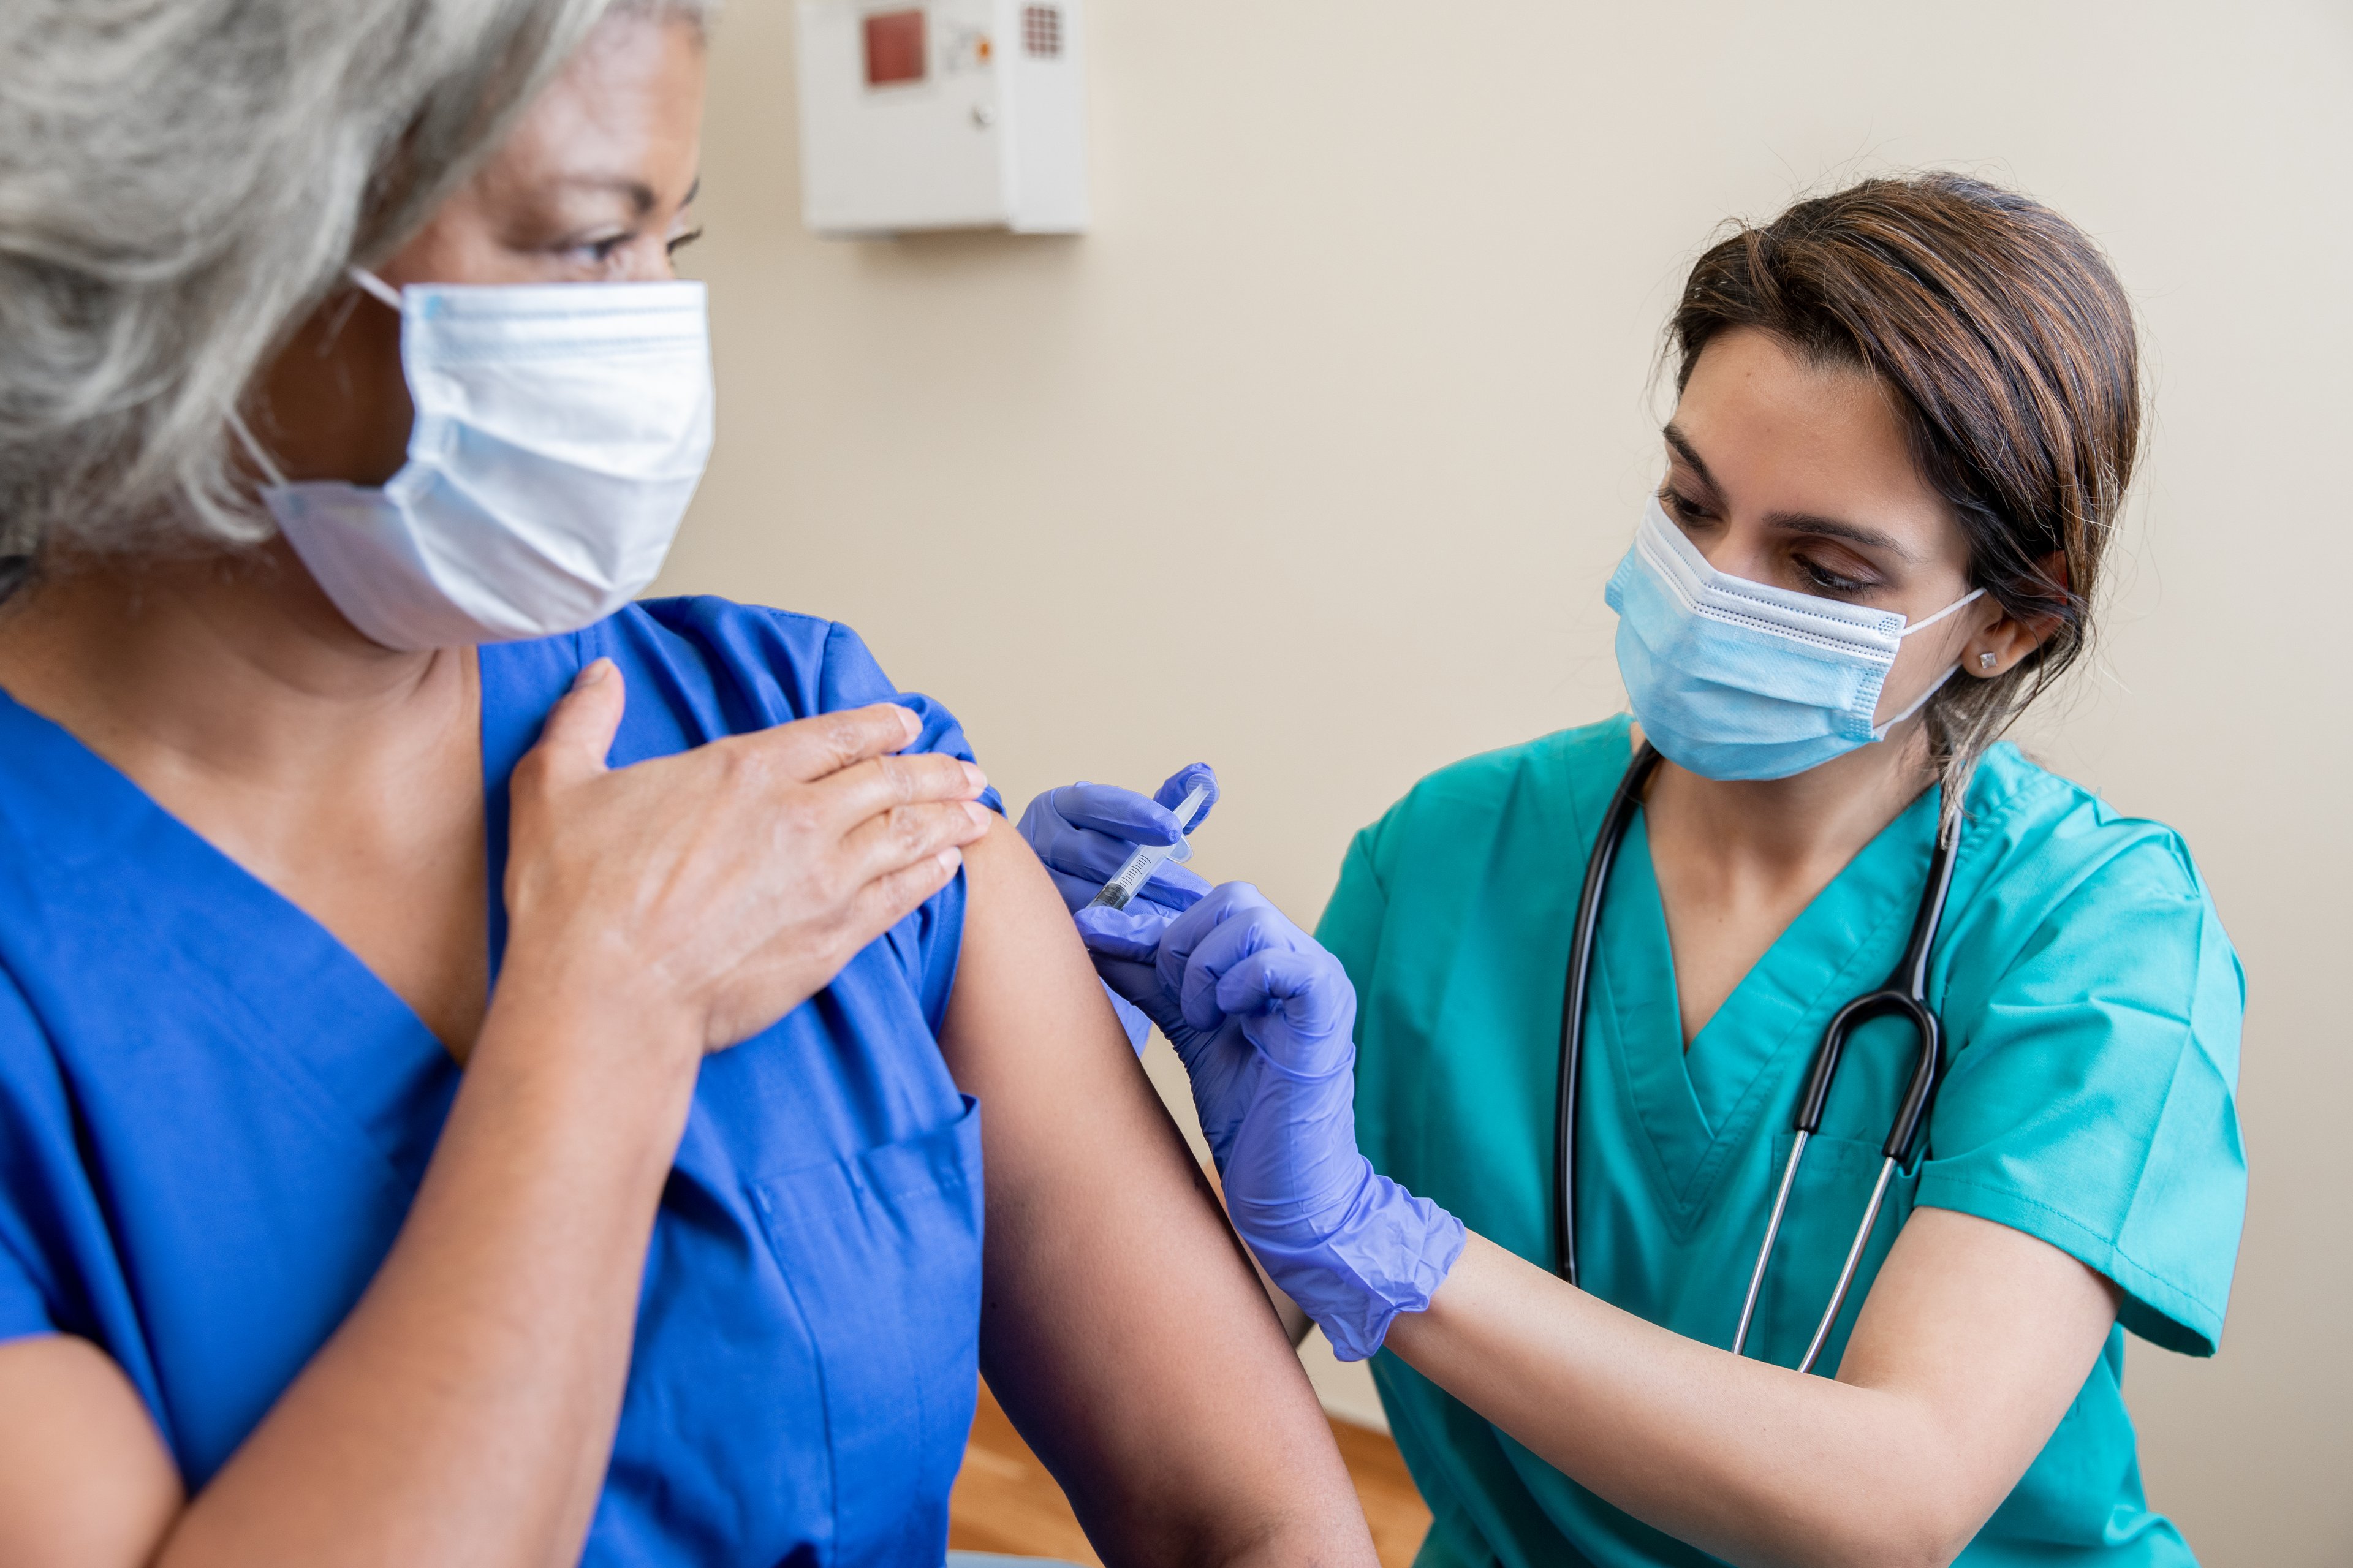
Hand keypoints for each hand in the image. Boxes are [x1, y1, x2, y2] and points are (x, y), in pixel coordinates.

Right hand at [499, 659, 994, 1058]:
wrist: (606, 998)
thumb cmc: (574, 900)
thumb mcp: (557, 786)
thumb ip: (584, 721)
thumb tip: (598, 673)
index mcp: (743, 771)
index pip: (832, 734)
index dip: (877, 725)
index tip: (908, 723)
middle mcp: (798, 818)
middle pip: (889, 781)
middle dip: (935, 771)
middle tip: (967, 770)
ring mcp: (825, 880)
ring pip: (908, 835)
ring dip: (949, 819)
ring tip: (979, 812)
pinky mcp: (833, 939)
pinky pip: (901, 897)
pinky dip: (931, 876)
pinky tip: (949, 869)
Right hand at [1017, 764, 1218, 928]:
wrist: (1054, 885)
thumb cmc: (1105, 846)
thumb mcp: (1134, 821)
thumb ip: (1169, 800)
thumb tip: (1204, 776)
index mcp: (1061, 805)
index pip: (1095, 803)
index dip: (1134, 814)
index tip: (1175, 829)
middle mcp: (1040, 837)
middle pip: (1094, 853)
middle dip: (1150, 874)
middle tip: (1195, 891)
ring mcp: (1035, 880)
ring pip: (1084, 892)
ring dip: (1138, 907)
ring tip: (1181, 919)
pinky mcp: (1041, 917)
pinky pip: (1080, 926)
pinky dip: (1117, 932)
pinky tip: (1152, 940)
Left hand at [1090, 883, 1465, 1360]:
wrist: (1289, 1188)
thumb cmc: (1248, 1115)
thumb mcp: (1189, 1032)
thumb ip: (1152, 981)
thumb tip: (1094, 931)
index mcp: (1274, 961)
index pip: (1214, 904)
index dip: (1156, 927)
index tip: (1104, 947)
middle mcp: (1303, 959)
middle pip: (1232, 898)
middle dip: (1181, 946)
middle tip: (1177, 1006)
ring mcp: (1319, 981)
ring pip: (1249, 919)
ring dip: (1204, 968)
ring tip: (1203, 1021)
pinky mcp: (1326, 1011)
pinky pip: (1278, 961)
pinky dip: (1236, 984)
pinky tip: (1225, 1022)